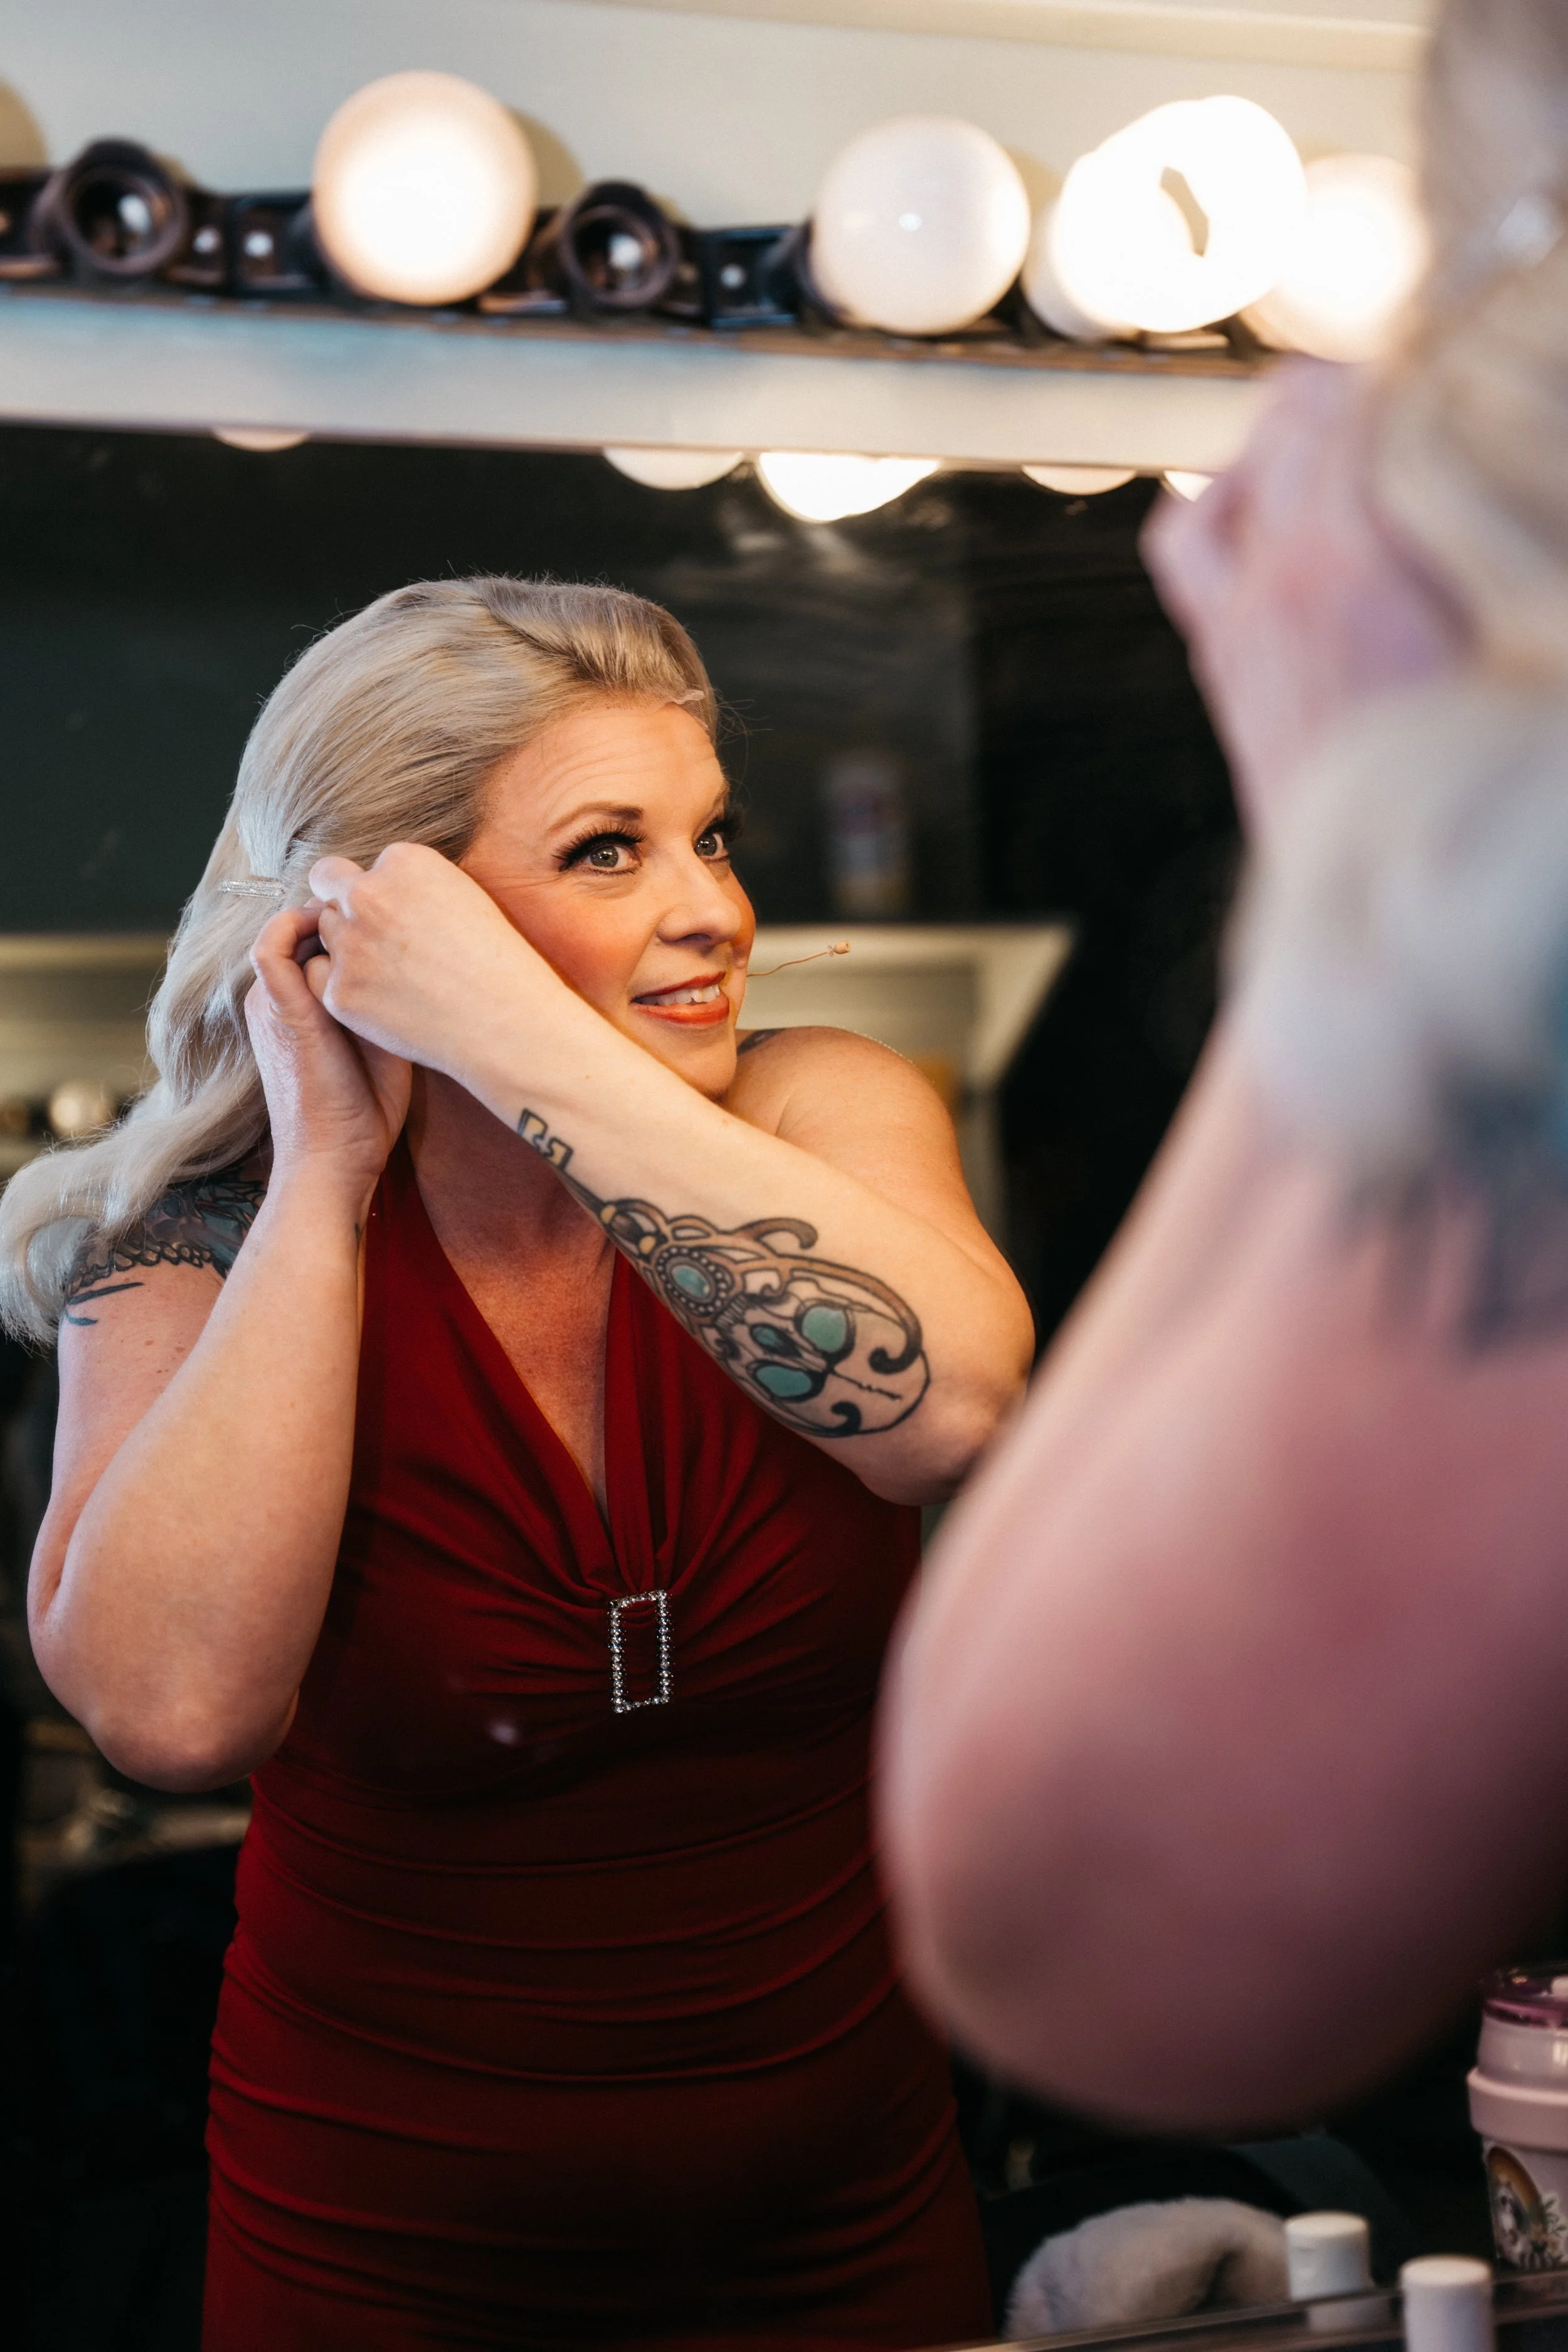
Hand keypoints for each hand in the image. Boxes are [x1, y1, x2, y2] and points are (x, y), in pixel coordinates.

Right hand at [247, 906, 410, 1204]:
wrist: (337, 1160)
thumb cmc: (365, 1112)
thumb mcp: (381, 1039)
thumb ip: (385, 998)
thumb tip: (421, 959)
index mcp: (294, 1003)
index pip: (315, 937)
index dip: (354, 922)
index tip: (397, 921)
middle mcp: (275, 997)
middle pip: (305, 926)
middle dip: (348, 913)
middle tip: (394, 913)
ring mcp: (271, 1001)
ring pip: (291, 928)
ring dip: (331, 918)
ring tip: (375, 923)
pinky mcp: (276, 1009)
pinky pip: (271, 946)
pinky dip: (301, 928)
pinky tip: (346, 936)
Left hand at [302, 843, 553, 1079]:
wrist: (506, 1022)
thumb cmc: (495, 961)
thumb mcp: (459, 895)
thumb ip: (407, 884)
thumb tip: (369, 888)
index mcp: (402, 862)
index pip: (357, 871)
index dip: (375, 897)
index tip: (400, 923)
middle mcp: (367, 895)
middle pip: (328, 893)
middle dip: (347, 914)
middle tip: (384, 947)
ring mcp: (350, 945)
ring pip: (325, 936)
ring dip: (348, 952)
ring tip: (397, 978)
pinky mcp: (340, 992)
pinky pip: (324, 981)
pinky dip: (350, 992)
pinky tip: (389, 1004)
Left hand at [1142, 358, 1466, 841]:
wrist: (1368, 905)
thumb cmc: (1442, 781)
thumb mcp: (1494, 646)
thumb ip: (1487, 559)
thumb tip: (1499, 500)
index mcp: (1354, 564)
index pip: (1365, 406)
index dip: (1407, 364)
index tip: (1446, 349)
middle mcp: (1280, 578)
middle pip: (1298, 422)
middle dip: (1349, 380)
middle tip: (1402, 368)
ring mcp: (1237, 617)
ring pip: (1236, 477)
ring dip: (1280, 433)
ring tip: (1331, 412)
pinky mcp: (1220, 656)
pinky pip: (1193, 544)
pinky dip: (1220, 501)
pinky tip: (1253, 490)